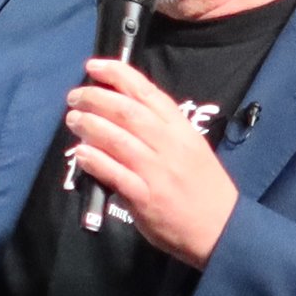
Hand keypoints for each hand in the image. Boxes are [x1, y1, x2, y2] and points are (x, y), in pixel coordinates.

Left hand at [65, 58, 240, 267]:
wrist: (222, 229)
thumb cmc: (203, 186)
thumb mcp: (191, 146)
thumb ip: (162, 128)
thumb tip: (121, 108)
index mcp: (181, 129)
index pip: (146, 92)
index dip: (117, 74)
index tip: (93, 66)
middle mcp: (169, 145)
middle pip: (125, 111)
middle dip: (94, 98)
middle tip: (75, 97)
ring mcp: (157, 171)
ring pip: (116, 138)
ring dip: (88, 124)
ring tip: (73, 119)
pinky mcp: (145, 198)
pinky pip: (114, 173)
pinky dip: (94, 159)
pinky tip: (80, 152)